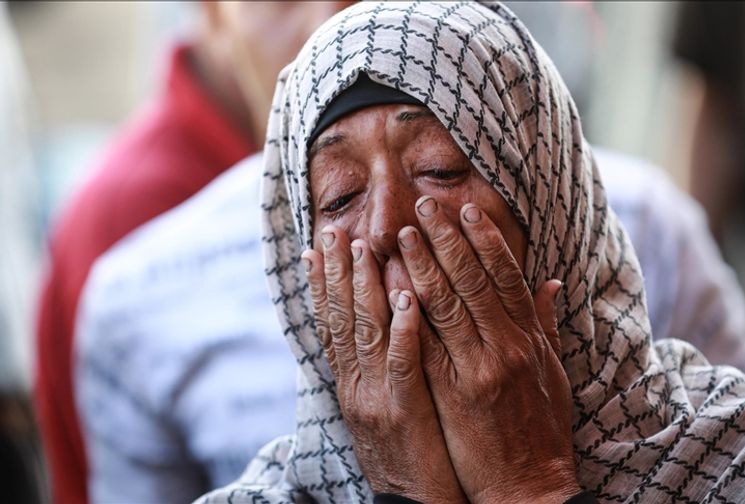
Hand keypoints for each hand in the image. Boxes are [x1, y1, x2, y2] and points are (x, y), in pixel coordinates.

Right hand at [302, 226, 465, 502]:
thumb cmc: (409, 456)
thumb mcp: (384, 409)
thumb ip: (381, 368)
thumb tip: (380, 329)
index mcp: (351, 384)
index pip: (332, 324)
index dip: (323, 284)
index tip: (318, 247)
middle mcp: (356, 387)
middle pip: (342, 320)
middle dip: (336, 273)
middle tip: (333, 231)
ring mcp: (376, 399)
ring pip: (366, 333)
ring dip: (363, 288)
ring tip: (363, 247)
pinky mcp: (404, 414)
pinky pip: (402, 365)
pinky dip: (402, 330)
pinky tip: (405, 298)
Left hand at [397, 196, 580, 503]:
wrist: (528, 486)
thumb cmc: (542, 429)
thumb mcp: (554, 372)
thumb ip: (546, 323)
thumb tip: (550, 281)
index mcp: (528, 340)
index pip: (505, 277)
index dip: (486, 240)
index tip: (467, 211)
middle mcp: (503, 348)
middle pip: (471, 282)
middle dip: (446, 241)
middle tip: (424, 207)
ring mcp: (474, 371)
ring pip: (443, 306)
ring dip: (420, 266)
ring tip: (398, 235)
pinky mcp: (448, 394)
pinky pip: (421, 346)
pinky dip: (404, 314)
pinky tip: (386, 288)